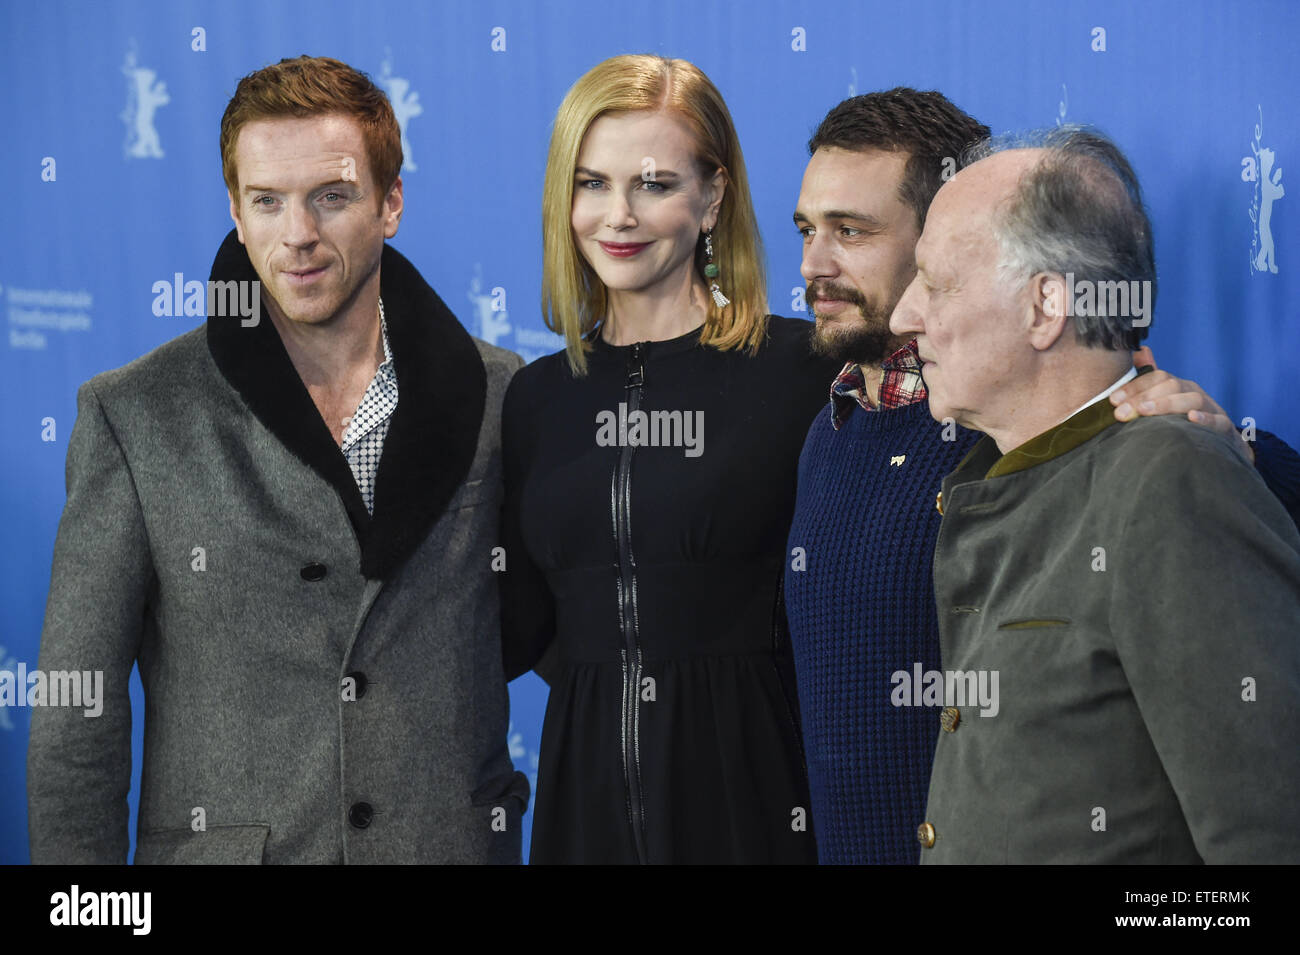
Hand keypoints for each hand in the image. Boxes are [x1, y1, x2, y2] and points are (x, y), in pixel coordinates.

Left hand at [1112, 346, 1254, 464]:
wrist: (1217, 443)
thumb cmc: (1180, 420)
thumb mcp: (1162, 400)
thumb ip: (1148, 380)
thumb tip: (1139, 351)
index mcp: (1176, 386)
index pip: (1155, 378)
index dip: (1133, 387)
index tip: (1112, 400)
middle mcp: (1193, 392)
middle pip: (1170, 386)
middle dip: (1143, 397)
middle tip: (1121, 413)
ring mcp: (1210, 408)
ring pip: (1192, 399)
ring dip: (1167, 404)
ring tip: (1145, 411)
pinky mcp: (1223, 426)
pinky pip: (1218, 420)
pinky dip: (1205, 419)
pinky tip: (1191, 418)